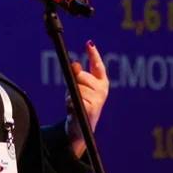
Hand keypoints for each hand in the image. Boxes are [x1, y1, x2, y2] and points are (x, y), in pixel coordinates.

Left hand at [66, 41, 109, 156]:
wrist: (80, 129)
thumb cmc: (78, 106)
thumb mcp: (76, 88)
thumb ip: (77, 75)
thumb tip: (75, 64)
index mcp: (101, 83)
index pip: (98, 66)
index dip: (93, 54)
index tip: (89, 43)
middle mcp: (103, 90)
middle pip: (81, 76)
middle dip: (75, 83)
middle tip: (76, 95)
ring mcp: (98, 99)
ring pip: (77, 86)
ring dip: (71, 94)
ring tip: (75, 104)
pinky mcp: (91, 107)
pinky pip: (74, 97)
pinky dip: (69, 102)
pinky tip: (74, 109)